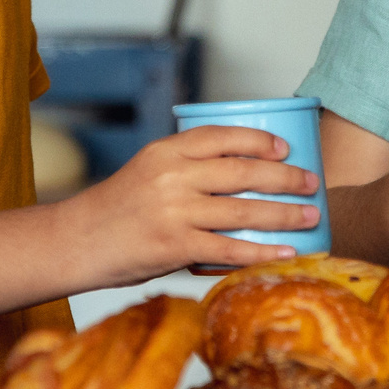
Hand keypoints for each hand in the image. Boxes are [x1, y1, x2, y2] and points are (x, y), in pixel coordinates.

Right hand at [65, 126, 321, 284]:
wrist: (76, 243)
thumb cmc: (115, 211)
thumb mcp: (146, 173)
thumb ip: (185, 170)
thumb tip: (239, 176)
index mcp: (165, 151)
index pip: (222, 136)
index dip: (259, 140)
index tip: (286, 147)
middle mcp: (171, 176)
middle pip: (243, 171)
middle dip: (286, 177)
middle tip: (312, 182)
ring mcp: (174, 211)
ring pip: (243, 209)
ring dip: (284, 214)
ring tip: (311, 216)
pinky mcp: (173, 246)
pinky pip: (229, 249)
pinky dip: (262, 251)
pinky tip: (286, 252)